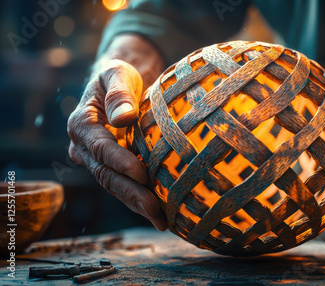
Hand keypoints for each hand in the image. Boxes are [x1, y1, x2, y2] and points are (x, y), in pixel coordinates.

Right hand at [67, 58, 167, 230]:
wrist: (122, 85)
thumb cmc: (120, 75)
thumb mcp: (118, 74)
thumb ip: (119, 93)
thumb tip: (124, 118)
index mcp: (81, 124)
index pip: (100, 148)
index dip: (120, 162)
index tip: (141, 173)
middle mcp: (85, 147)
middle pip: (106, 175)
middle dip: (131, 193)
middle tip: (154, 209)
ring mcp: (99, 161)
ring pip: (115, 187)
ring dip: (136, 204)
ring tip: (161, 220)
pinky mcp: (114, 168)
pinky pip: (125, 187)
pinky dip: (140, 202)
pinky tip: (160, 215)